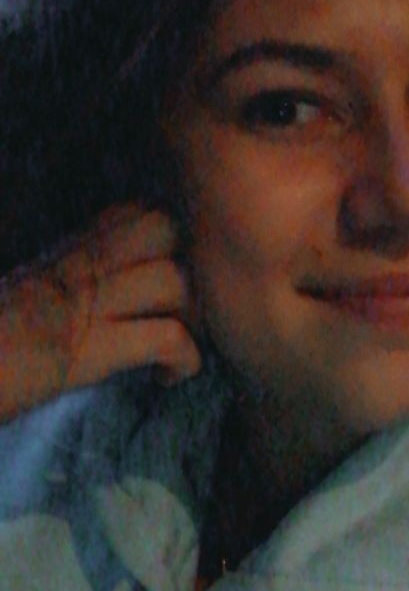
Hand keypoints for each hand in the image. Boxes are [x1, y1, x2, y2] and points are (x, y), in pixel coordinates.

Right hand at [0, 202, 202, 423]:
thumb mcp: (31, 294)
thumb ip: (71, 280)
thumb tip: (123, 294)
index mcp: (66, 251)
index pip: (138, 211)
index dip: (166, 241)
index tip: (166, 277)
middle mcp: (78, 265)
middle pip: (167, 227)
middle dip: (192, 268)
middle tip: (187, 313)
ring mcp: (86, 304)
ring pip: (175, 280)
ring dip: (194, 320)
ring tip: (179, 351)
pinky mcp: (90, 350)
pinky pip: (166, 338)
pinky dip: (184, 361)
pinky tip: (167, 379)